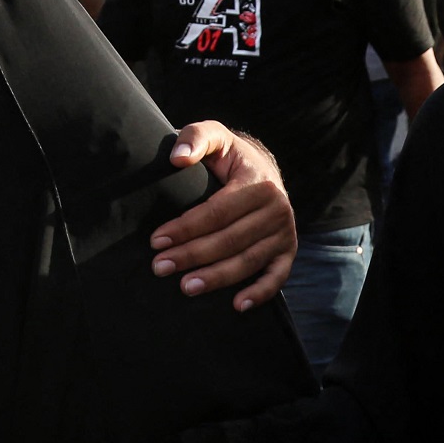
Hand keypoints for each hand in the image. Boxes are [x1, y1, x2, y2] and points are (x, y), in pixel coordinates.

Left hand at [149, 122, 295, 311]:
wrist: (263, 169)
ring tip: (185, 287)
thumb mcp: (215, 137)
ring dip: (216, 278)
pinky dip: (259, 294)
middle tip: (160, 267)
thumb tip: (177, 158)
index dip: (186, 228)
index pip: (217, 211)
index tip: (156, 241)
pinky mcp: (287, 252)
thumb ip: (195, 137)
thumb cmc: (231, 158)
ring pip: (247, 262)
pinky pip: (276, 278)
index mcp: (259, 183)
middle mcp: (278, 209)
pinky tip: (237, 305)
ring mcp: (284, 234)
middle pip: (229, 240)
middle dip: (192, 255)